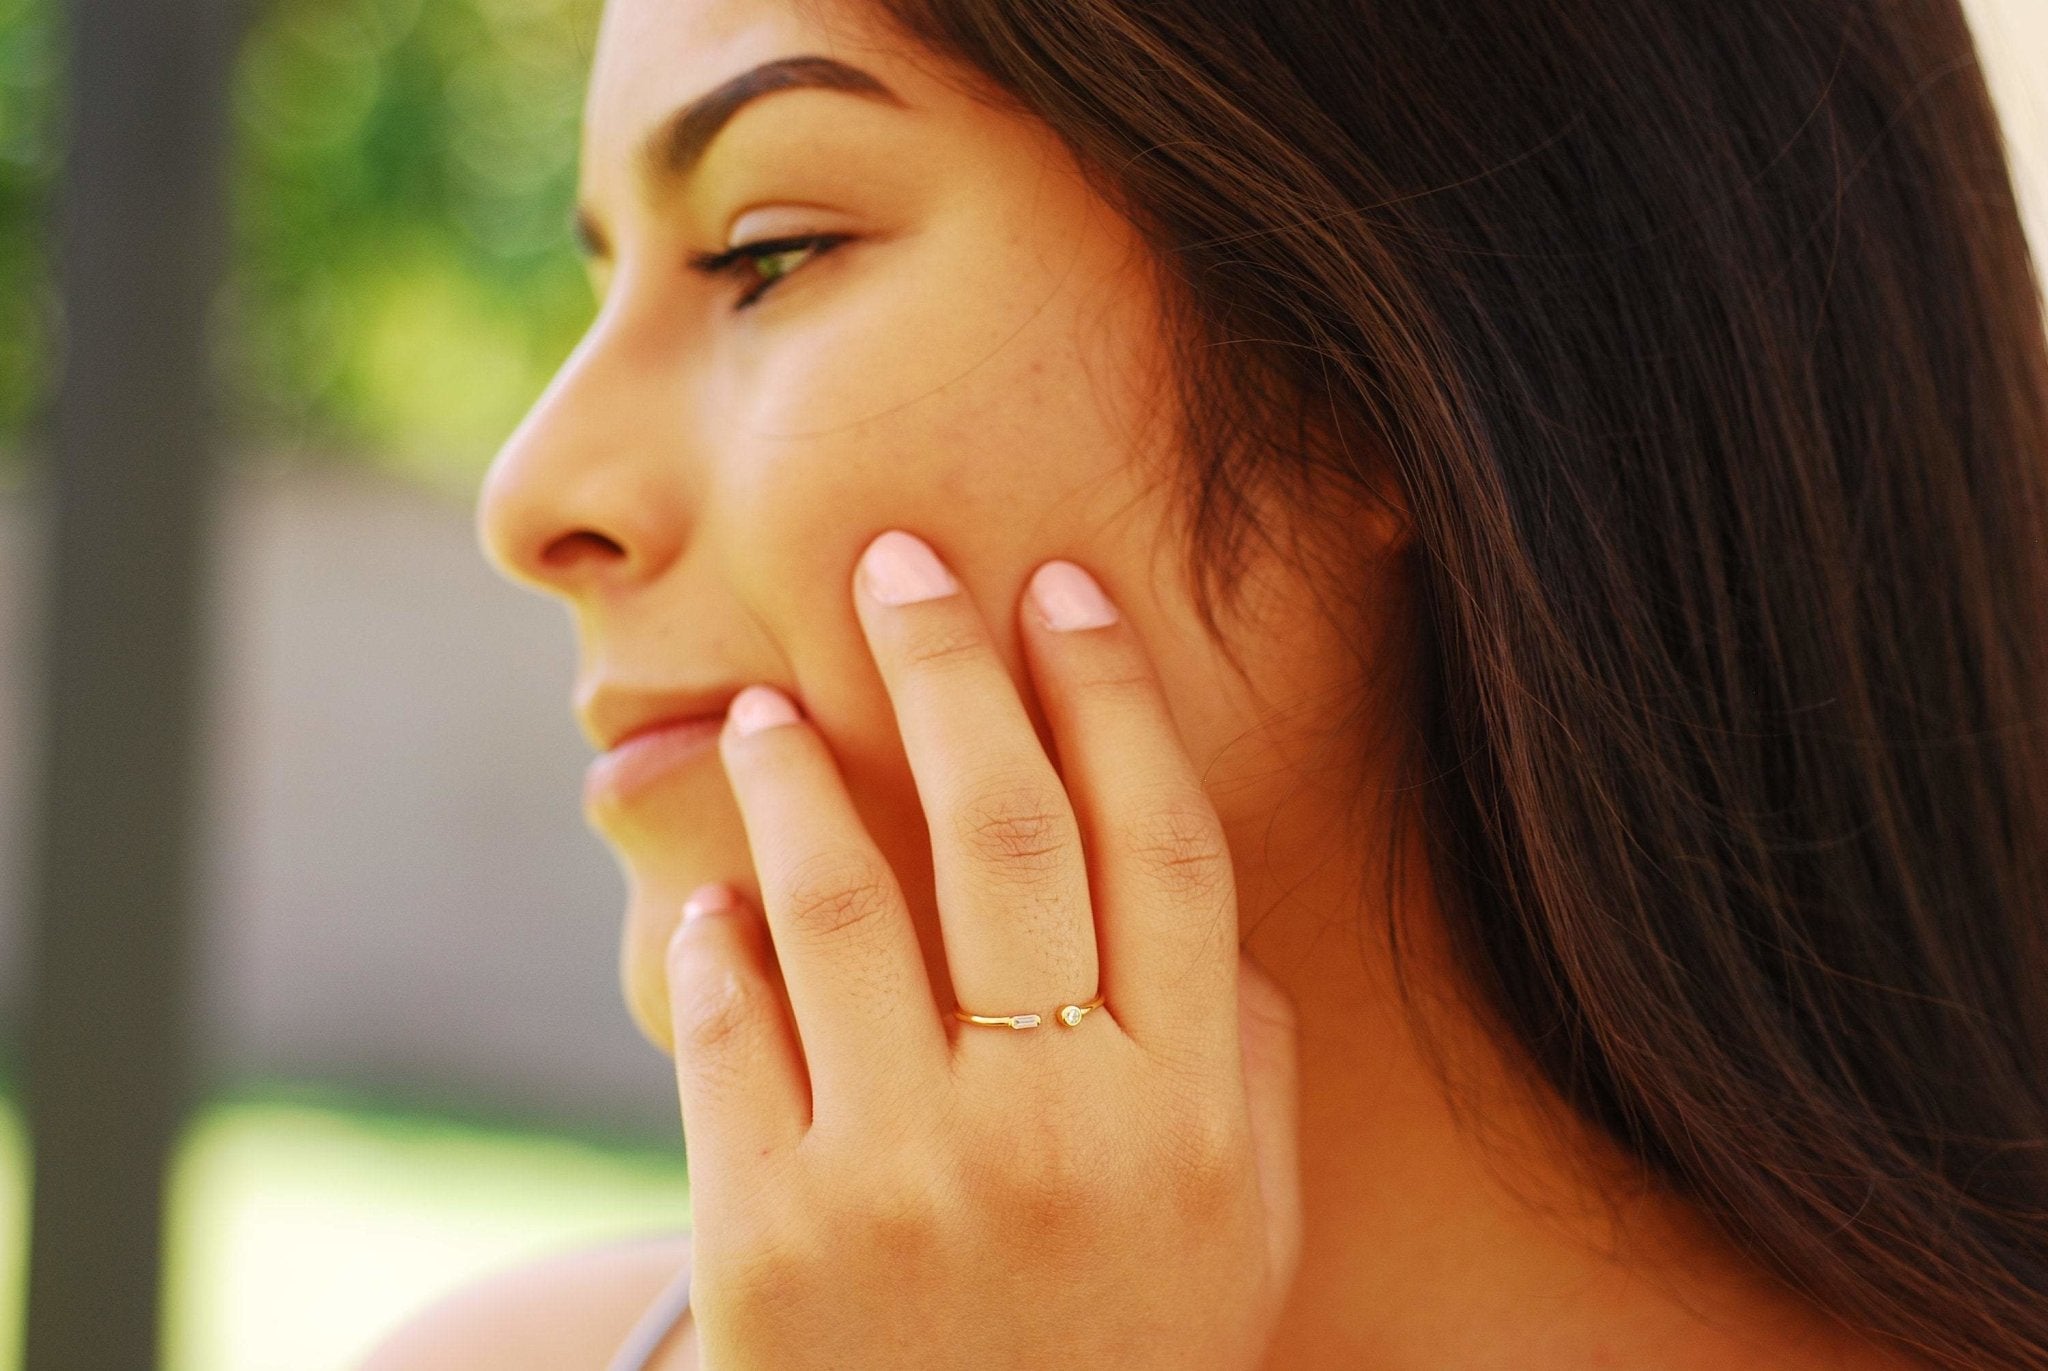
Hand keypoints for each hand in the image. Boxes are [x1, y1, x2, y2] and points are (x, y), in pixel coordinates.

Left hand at [664, 528, 1303, 1369]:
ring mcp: (905, 1181)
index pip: (1161, 846)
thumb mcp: (1238, 1230)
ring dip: (793, 772)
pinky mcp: (768, 1238)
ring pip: (840, 900)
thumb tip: (1190, 894)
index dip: (1112, 697)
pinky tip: (719, 897)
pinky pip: (729, 1031)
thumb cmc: (1124, 1356)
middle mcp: (1057, 1128)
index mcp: (1185, 1112)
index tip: (1063, 587)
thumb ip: (1244, 1060)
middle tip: (897, 560)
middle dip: (949, 668)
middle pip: (1008, 834)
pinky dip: (717, 939)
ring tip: (764, 703)